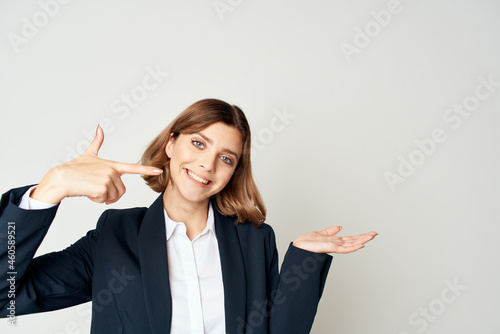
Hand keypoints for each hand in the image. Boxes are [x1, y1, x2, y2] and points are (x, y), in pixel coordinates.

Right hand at [31, 125, 162, 204]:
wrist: (62, 177)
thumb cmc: (75, 168)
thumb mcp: (89, 155)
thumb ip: (97, 143)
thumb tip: (99, 128)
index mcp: (112, 165)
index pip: (133, 167)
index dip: (146, 170)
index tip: (158, 170)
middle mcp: (112, 171)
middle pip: (121, 191)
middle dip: (110, 195)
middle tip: (97, 190)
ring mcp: (108, 179)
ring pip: (114, 197)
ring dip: (103, 198)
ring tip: (91, 189)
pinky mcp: (102, 188)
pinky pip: (104, 200)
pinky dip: (96, 200)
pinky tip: (88, 192)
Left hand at [292, 226, 377, 253]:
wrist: (298, 247)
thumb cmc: (307, 242)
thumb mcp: (321, 233)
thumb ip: (331, 231)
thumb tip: (340, 227)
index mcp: (334, 241)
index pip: (350, 238)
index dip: (360, 236)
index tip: (369, 233)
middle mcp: (336, 245)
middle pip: (353, 241)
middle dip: (364, 237)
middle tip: (375, 234)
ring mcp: (334, 247)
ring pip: (351, 244)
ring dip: (362, 240)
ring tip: (371, 237)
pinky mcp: (330, 248)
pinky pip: (344, 248)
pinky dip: (352, 247)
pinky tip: (360, 244)